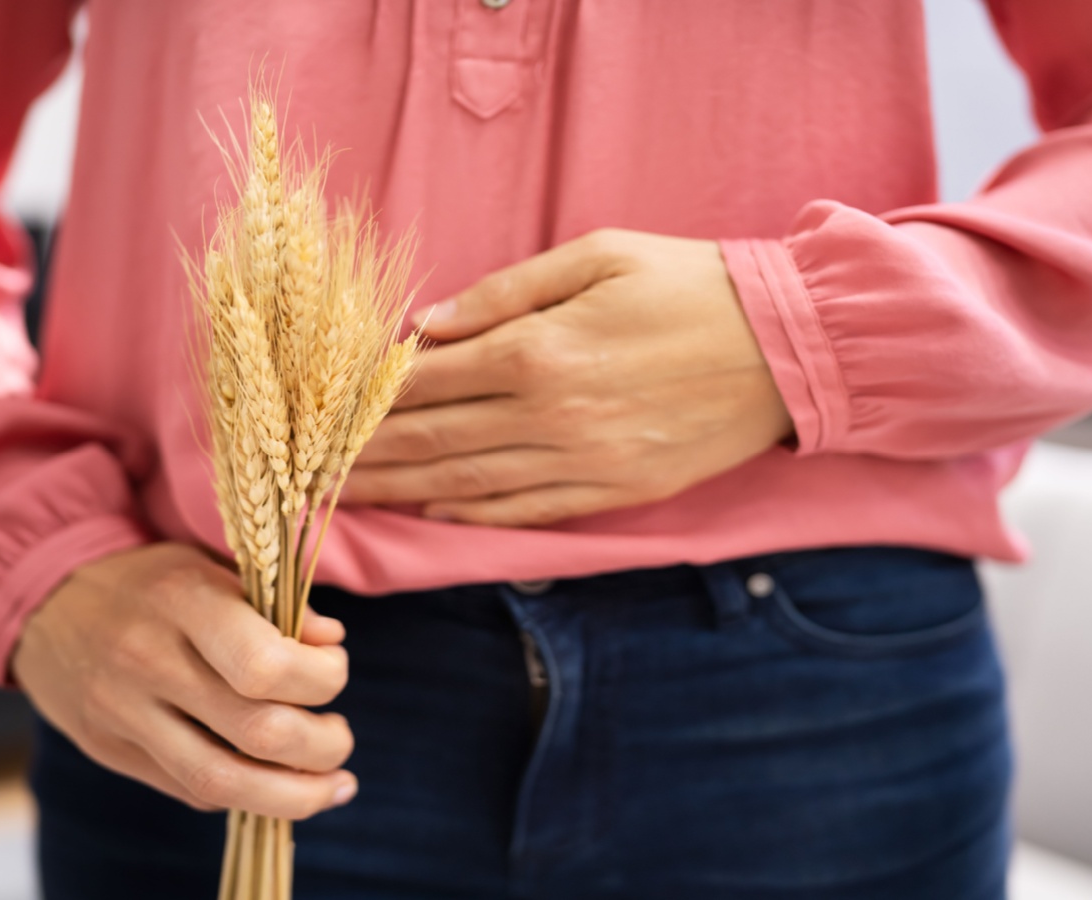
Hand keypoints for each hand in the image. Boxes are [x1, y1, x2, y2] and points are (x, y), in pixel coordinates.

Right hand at [10, 542, 355, 818]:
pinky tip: (275, 784)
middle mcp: (148, 660)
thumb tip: (331, 642)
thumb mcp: (208, 566)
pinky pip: (190, 790)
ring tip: (331, 784)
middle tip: (340, 736)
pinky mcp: (109, 751)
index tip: (334, 670)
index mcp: (181, 600)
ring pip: (222, 781)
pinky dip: (245, 795)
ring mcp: (123, 713)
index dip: (322, 679)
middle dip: (322, 745)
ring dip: (295, 795)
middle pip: (256, 731)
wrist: (44, 601)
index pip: (265, 665)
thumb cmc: (148, 582)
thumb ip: (273, 602)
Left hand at [342, 228, 792, 525]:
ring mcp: (583, 464)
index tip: (315, 405)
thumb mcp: (598, 255)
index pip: (426, 380)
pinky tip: (429, 511)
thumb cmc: (693, 284)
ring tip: (342, 496)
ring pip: (466, 483)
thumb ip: (505, 292)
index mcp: (540, 351)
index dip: (364, 396)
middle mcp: (551, 417)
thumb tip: (428, 324)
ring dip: (398, 491)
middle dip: (360, 453)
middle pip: (432, 439)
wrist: (790, 347)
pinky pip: (525, 512)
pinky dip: (469, 514)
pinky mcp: (614, 493)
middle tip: (300, 466)